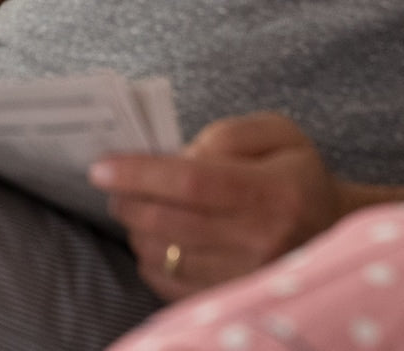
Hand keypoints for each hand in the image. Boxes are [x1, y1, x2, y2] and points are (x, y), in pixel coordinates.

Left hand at [88, 112, 344, 300]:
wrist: (333, 229)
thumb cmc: (294, 172)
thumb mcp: (276, 133)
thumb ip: (226, 135)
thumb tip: (178, 155)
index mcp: (274, 194)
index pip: (191, 183)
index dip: (139, 174)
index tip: (101, 167)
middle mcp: (263, 243)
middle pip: (171, 223)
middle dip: (127, 200)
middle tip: (111, 185)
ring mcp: (250, 280)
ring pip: (166, 257)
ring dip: (136, 229)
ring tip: (133, 207)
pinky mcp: (237, 301)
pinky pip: (174, 287)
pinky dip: (151, 261)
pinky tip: (153, 238)